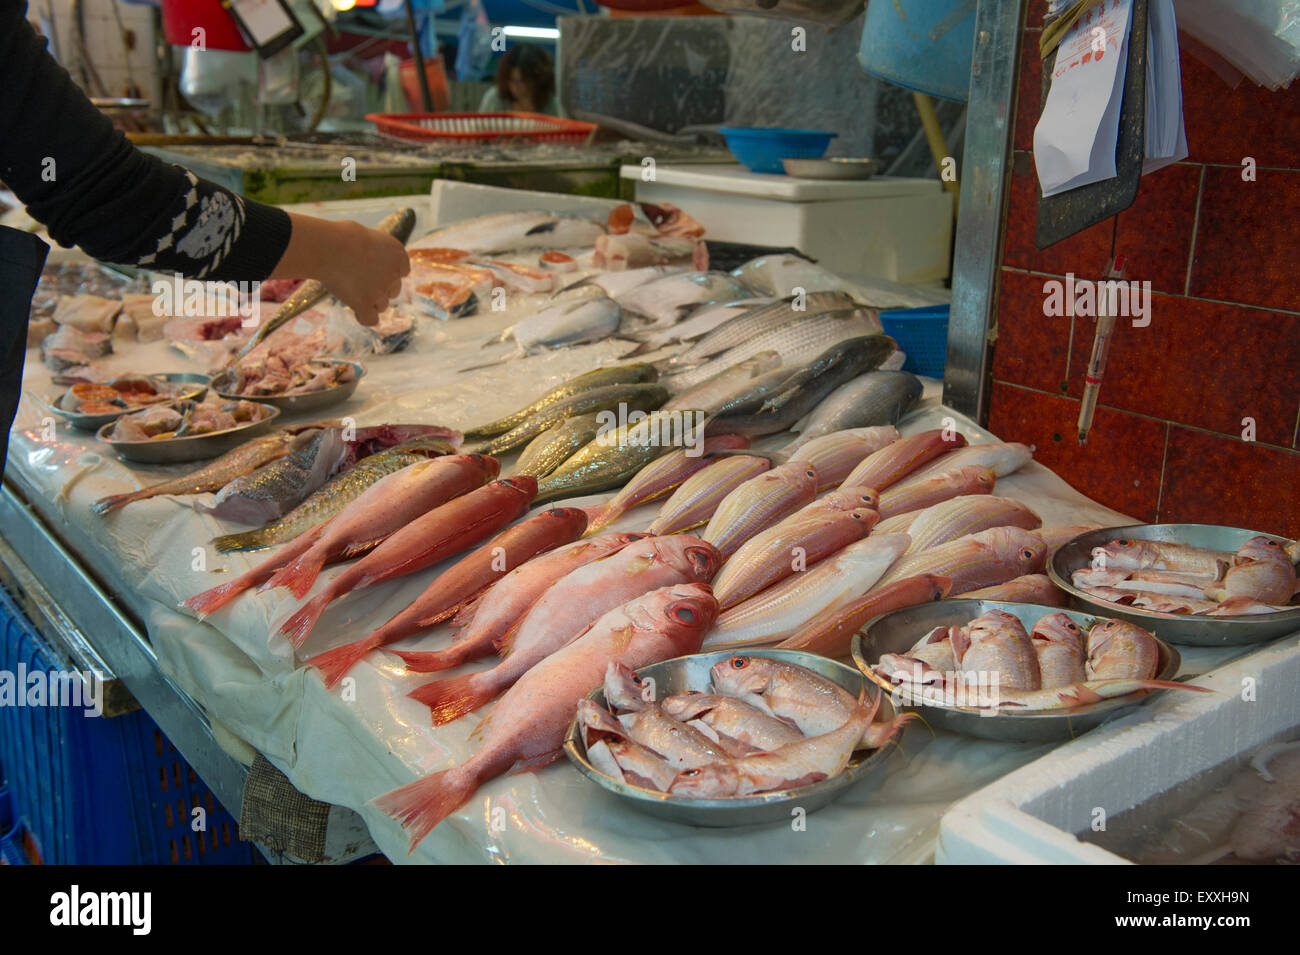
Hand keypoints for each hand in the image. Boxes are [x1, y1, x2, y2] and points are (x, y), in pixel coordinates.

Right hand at [270, 214, 410, 326]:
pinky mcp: (365, 303)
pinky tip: (357, 312)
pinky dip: (364, 317)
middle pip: (392, 291)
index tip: (371, 268)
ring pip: (381, 305)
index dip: (387, 272)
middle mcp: (394, 273)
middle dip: (379, 288)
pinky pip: (370, 319)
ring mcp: (381, 290)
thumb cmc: (340, 237)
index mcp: (398, 253)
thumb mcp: (366, 239)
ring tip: (349, 288)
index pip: (402, 272)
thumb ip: (376, 255)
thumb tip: (371, 266)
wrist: (328, 245)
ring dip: (369, 301)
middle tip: (356, 279)